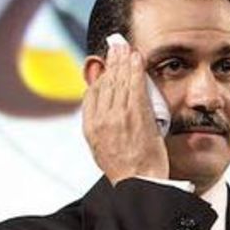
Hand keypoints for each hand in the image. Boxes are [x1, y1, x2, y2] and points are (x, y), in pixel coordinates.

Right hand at [82, 40, 168, 184]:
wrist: (139, 184)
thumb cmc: (125, 169)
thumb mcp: (102, 147)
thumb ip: (99, 122)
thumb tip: (99, 103)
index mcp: (90, 127)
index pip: (92, 93)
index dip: (101, 76)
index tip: (108, 65)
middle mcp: (101, 119)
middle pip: (105, 82)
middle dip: (112, 61)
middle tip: (117, 46)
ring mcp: (118, 115)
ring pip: (119, 80)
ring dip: (123, 60)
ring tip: (126, 47)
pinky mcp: (136, 114)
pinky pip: (134, 85)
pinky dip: (135, 68)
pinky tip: (137, 57)